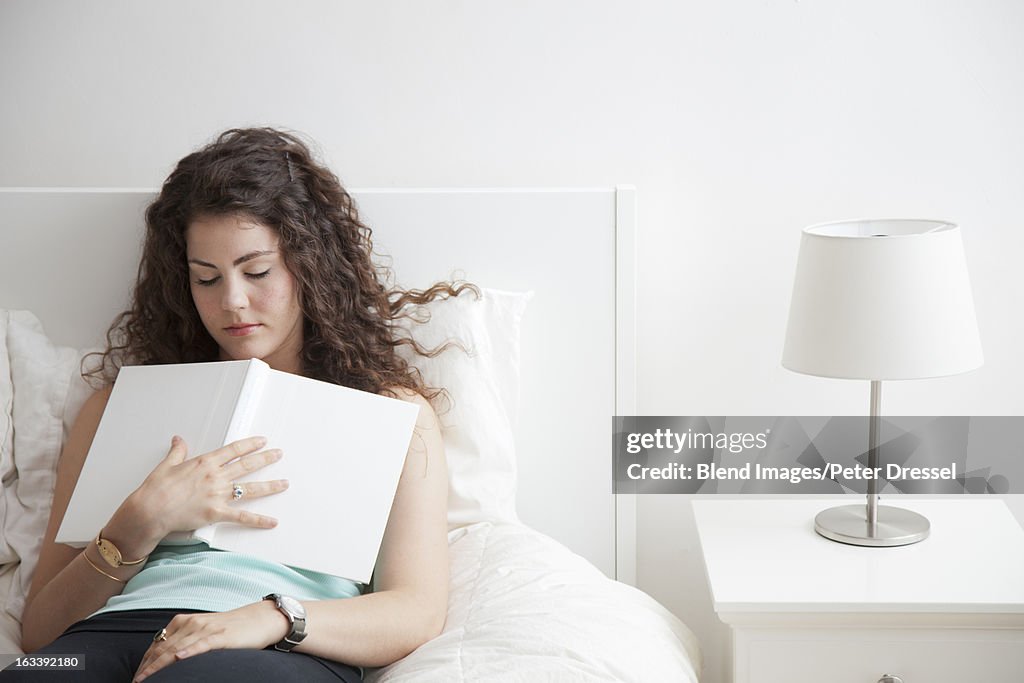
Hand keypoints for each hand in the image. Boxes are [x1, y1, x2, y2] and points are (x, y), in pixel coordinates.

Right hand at [122, 435, 288, 542]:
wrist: (150, 510)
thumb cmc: (155, 489)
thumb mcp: (167, 465)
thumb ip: (178, 451)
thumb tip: (178, 439)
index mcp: (205, 463)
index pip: (234, 450)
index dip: (250, 445)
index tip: (262, 441)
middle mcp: (215, 477)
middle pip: (247, 465)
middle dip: (266, 459)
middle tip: (279, 454)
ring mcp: (218, 495)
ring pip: (250, 489)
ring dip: (270, 486)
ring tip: (284, 483)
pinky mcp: (217, 513)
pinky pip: (242, 517)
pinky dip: (259, 520)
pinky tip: (272, 521)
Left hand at [132, 600, 289, 681]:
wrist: (260, 619)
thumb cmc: (232, 628)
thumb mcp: (204, 631)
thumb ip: (185, 641)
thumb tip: (167, 659)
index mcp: (185, 621)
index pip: (158, 644)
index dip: (145, 661)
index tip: (136, 676)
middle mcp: (193, 623)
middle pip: (163, 648)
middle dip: (147, 667)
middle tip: (136, 682)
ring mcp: (207, 629)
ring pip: (177, 648)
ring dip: (159, 665)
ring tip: (146, 679)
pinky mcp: (222, 636)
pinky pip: (202, 644)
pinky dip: (189, 651)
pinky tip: (179, 658)